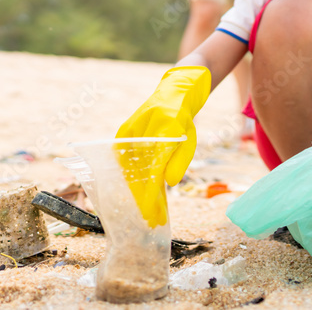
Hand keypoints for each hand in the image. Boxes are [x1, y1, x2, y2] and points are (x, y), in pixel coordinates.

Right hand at [115, 66, 210, 226]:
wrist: (172, 93)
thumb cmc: (184, 120)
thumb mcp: (189, 140)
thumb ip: (180, 161)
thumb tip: (168, 184)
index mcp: (166, 131)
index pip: (154, 171)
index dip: (150, 195)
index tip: (151, 214)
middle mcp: (145, 130)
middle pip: (138, 172)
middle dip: (142, 198)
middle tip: (149, 219)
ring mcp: (131, 129)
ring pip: (127, 167)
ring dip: (134, 189)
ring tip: (144, 209)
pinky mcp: (123, 130)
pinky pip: (122, 158)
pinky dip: (127, 175)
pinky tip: (133, 191)